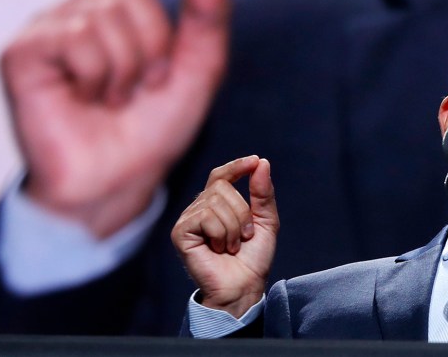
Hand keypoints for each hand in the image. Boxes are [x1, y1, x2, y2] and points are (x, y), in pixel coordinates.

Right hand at [0, 0, 228, 237]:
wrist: (115, 185)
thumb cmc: (151, 132)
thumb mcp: (196, 72)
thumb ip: (207, 16)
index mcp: (111, 14)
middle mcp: (74, 13)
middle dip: (155, 39)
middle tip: (146, 86)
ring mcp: (45, 30)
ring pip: (105, 12)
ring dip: (129, 65)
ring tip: (114, 99)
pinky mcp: (21, 53)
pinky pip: (76, 37)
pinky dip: (98, 74)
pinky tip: (87, 100)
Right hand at [172, 156, 278, 317]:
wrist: (243, 287)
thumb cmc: (253, 259)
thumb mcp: (266, 222)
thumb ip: (263, 193)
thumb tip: (261, 163)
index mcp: (217, 204)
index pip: (221, 175)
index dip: (236, 166)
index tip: (254, 161)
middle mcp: (199, 208)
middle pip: (222, 187)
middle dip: (242, 212)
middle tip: (245, 237)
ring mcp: (188, 219)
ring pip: (215, 202)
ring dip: (233, 227)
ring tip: (232, 246)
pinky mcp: (181, 233)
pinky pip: (205, 217)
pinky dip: (220, 233)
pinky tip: (218, 249)